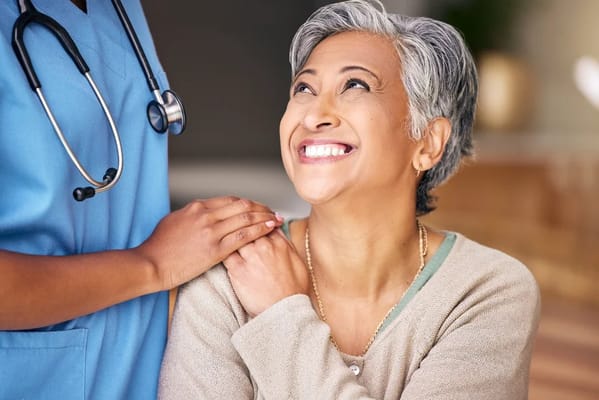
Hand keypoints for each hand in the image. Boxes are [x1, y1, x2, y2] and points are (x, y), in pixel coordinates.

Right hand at [135, 196, 282, 289]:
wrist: (150, 264)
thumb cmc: (158, 247)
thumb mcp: (174, 221)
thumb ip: (192, 215)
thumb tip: (203, 214)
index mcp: (197, 207)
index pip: (230, 200)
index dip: (247, 203)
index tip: (257, 207)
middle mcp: (206, 215)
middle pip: (242, 205)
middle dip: (260, 207)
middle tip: (271, 211)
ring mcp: (212, 231)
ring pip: (246, 218)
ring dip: (265, 217)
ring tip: (276, 218)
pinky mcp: (215, 249)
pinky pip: (244, 236)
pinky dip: (260, 230)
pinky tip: (270, 229)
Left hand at [223, 229, 308, 316]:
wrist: (284, 312)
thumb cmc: (292, 291)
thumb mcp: (298, 262)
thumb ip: (286, 244)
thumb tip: (278, 231)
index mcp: (279, 244)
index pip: (263, 222)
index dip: (256, 221)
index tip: (252, 223)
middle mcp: (264, 247)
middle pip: (248, 226)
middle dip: (242, 226)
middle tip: (235, 228)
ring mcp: (250, 257)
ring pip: (235, 236)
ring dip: (230, 236)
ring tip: (225, 239)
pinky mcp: (237, 270)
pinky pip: (225, 253)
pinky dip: (222, 250)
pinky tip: (220, 251)